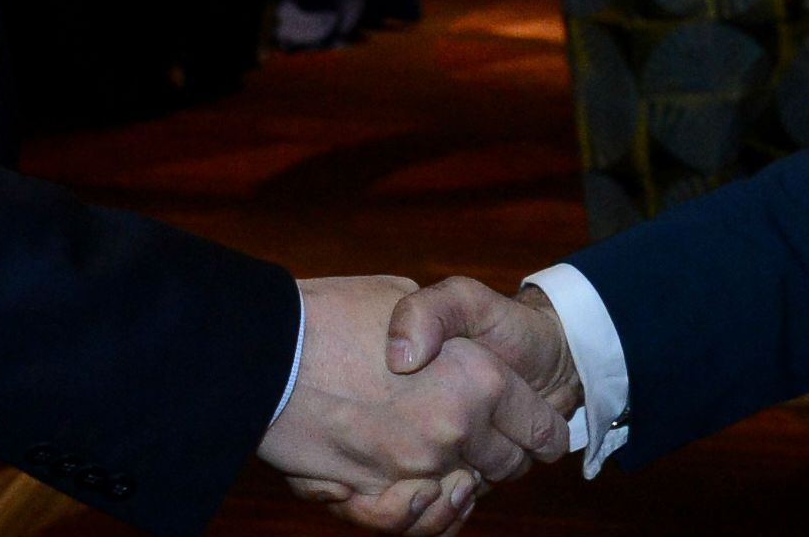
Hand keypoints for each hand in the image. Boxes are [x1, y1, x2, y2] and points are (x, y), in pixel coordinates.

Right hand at [258, 276, 564, 533]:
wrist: (267, 347)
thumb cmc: (338, 310)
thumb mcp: (407, 295)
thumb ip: (443, 326)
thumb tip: (448, 355)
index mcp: (480, 377)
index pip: (540, 429)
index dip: (540, 428)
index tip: (536, 430)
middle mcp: (456, 428)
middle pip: (505, 466)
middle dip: (500, 456)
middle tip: (490, 440)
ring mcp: (414, 466)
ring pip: (462, 497)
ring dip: (461, 486)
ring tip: (456, 469)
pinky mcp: (374, 493)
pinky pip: (417, 521)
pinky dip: (424, 514)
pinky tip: (421, 494)